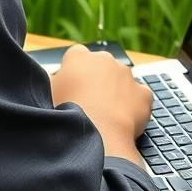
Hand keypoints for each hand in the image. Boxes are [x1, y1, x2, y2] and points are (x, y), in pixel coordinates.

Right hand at [50, 45, 151, 165]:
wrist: (96, 135)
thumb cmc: (66, 113)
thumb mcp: (47, 93)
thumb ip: (52, 80)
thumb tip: (55, 79)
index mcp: (79, 57)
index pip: (76, 56)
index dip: (74, 72)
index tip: (72, 88)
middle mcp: (105, 60)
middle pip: (101, 67)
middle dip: (97, 80)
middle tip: (89, 103)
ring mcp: (127, 75)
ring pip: (122, 81)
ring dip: (115, 93)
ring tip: (105, 116)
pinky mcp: (143, 93)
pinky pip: (139, 97)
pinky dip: (134, 107)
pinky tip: (123, 121)